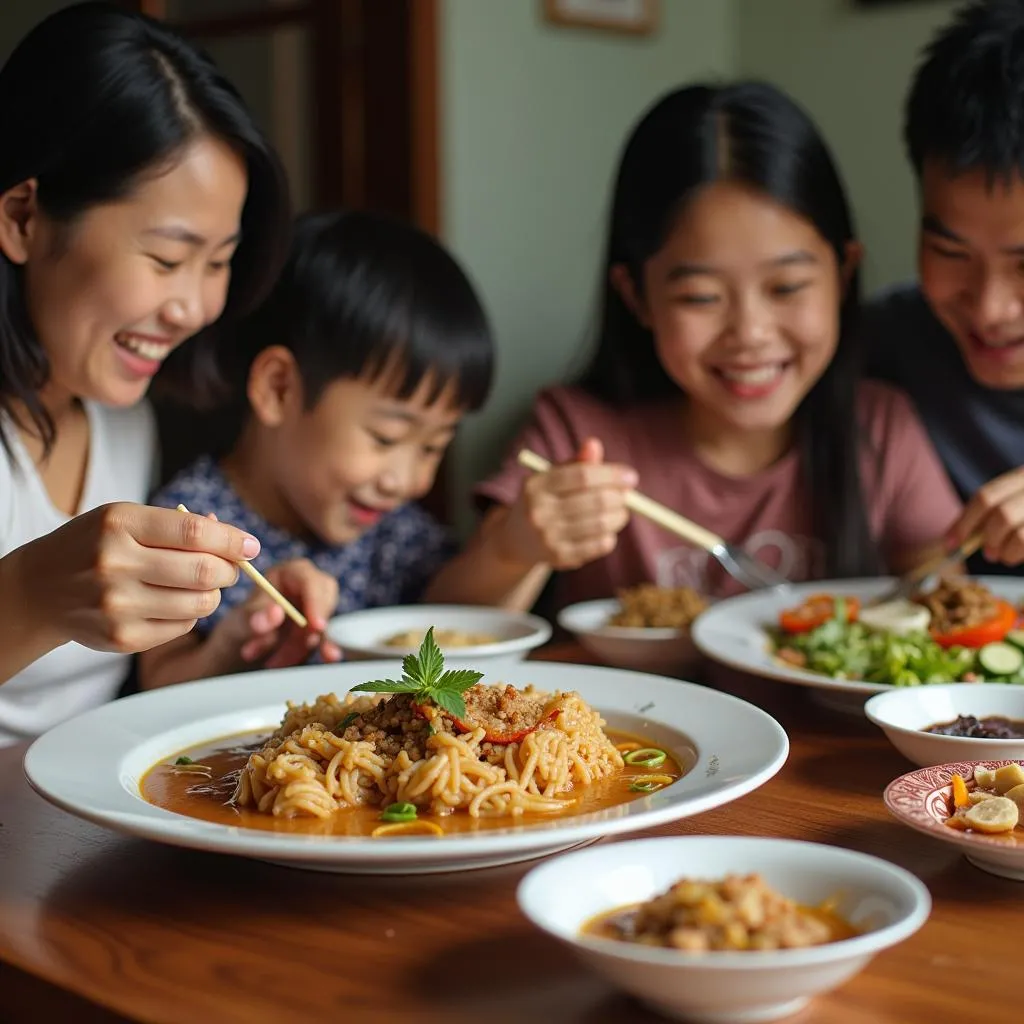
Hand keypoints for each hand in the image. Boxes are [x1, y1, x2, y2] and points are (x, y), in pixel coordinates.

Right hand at [10, 502, 258, 654]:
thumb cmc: (94, 546)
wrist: (40, 589)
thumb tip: (236, 538)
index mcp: (119, 524)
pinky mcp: (122, 638)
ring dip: (213, 594)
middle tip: (230, 568)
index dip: (232, 540)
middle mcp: (115, 563)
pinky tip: (172, 603)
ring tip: (201, 585)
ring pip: (200, 604)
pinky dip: (190, 615)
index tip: (251, 546)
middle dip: (230, 570)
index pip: (194, 532)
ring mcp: (117, 605)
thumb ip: (179, 526)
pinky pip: (182, 627)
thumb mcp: (126, 519)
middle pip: (204, 571)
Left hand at [208, 558, 341, 669]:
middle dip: (307, 631)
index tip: (316, 626)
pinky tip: (322, 661)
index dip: (317, 602)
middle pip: (324, 603)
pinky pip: (326, 640)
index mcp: (290, 572)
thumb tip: (276, 613)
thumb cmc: (241, 623)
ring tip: (273, 662)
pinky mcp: (320, 628)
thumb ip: (256, 617)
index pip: (310, 581)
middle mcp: (308, 587)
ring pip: (322, 627)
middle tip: (294, 649)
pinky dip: (319, 653)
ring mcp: (317, 607)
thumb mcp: (241, 621)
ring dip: (301, 648)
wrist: (243, 644)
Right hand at [500, 438, 635, 569]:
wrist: (516, 540)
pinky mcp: (560, 558)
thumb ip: (575, 463)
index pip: (582, 476)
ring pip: (601, 524)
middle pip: (596, 501)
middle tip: (628, 495)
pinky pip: (599, 545)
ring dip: (619, 516)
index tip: (631, 477)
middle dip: (620, 497)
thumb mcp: (552, 478)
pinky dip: (610, 535)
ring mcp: (548, 537)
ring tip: (621, 511)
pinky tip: (606, 530)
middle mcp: (539, 512)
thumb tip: (594, 444)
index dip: (611, 475)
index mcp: (536, 486)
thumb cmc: (542, 501)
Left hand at [952, 466, 1023, 564]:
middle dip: (988, 538)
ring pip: (1020, 535)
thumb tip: (958, 537)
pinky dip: (1018, 553)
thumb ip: (994, 512)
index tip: (950, 543)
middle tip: (987, 553)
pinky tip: (1018, 555)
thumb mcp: (1016, 500)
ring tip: (1006, 556)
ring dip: (1006, 551)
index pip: (986, 497)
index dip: (964, 522)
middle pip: (1001, 515)